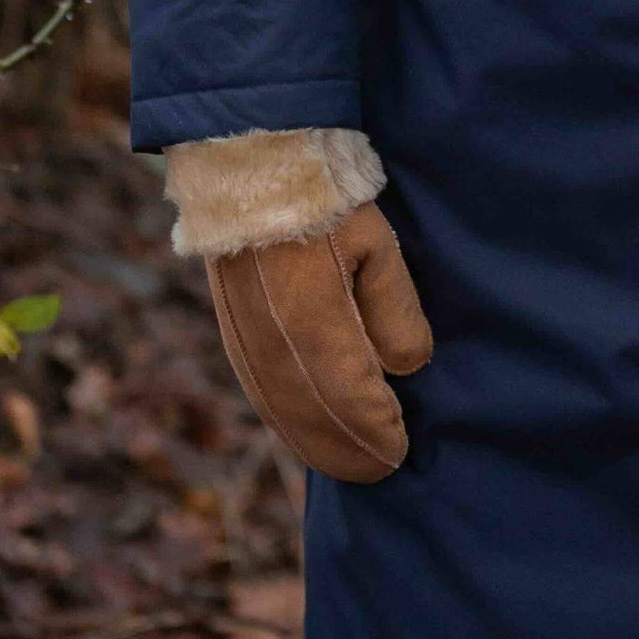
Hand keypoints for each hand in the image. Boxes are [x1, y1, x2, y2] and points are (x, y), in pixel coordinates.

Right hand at [203, 202, 433, 481]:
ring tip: (352, 461)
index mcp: (312, 326)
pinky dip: (290, 421)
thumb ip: (394, 312)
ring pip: (283, 415)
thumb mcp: (377, 246)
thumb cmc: (324, 202)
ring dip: (318, 446)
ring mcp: (246, 344)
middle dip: (350, 453)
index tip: (403, 447)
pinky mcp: (233, 335)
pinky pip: (263, 395)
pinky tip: (309, 428)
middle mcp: (272, 347)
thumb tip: (406, 368)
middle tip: (384, 467)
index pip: (352, 403)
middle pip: (313, 423)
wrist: (249, 171)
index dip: (378, 433)